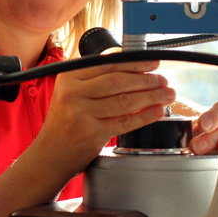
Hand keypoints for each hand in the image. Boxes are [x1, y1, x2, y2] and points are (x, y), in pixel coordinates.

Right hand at [32, 60, 172, 174]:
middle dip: (147, 80)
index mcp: (69, 76)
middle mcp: (73, 92)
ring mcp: (81, 113)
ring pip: (125, 101)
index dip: (134, 63)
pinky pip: (125, 121)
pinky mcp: (91, 133)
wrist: (50, 153)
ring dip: (152, 96)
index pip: (108, 64)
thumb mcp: (72, 92)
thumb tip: (131, 64)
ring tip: (167, 94)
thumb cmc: (66, 121)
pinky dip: (145, 116)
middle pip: (118, 81)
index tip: (152, 63)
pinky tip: (158, 111)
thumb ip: (94, 77)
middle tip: (163, 80)